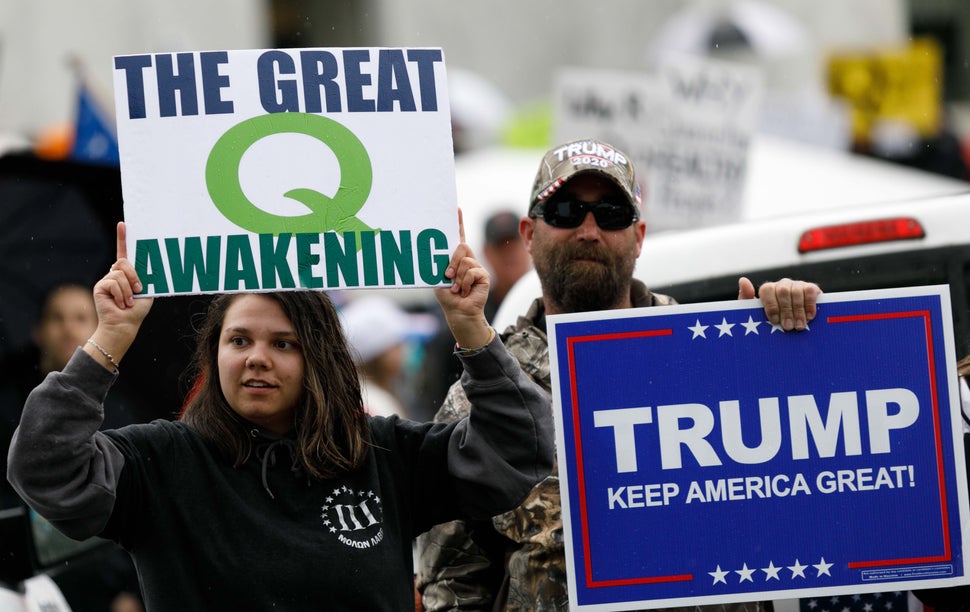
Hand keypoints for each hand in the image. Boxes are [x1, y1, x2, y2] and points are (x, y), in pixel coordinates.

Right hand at [84, 222, 153, 368]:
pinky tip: (120, 303)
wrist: (125, 324)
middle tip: (138, 290)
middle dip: (134, 276)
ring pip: (120, 273)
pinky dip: (122, 294)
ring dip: (129, 289)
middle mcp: (115, 274)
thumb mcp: (146, 290)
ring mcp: (107, 279)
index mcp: (127, 273)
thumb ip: (143, 276)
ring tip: (128, 301)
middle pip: (124, 262)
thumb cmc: (137, 309)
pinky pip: (114, 282)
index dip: (123, 238)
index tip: (124, 224)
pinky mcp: (100, 286)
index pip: (124, 253)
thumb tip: (147, 264)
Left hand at [435, 209, 491, 348]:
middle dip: (451, 262)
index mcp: (456, 258)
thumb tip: (443, 257)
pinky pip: (471, 271)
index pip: (458, 237)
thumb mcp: (439, 277)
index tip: (456, 209)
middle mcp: (468, 260)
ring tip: (457, 288)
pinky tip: (465, 291)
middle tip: (447, 276)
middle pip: (461, 246)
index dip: (458, 223)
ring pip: (465, 260)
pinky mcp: (484, 275)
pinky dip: (464, 283)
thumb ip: (442, 264)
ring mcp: (477, 267)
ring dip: (457, 277)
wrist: (458, 311)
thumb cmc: (447, 296)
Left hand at [738, 276, 821, 331]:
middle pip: (782, 291)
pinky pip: (810, 290)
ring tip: (799, 326)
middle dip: (785, 311)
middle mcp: (782, 285)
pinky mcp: (811, 288)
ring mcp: (797, 285)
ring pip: (796, 292)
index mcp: (768, 290)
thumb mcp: (756, 313)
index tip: (774, 321)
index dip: (770, 305)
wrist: (794, 327)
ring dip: (798, 311)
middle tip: (788, 327)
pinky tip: (810, 317)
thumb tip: (743, 280)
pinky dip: (809, 304)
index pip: (767, 290)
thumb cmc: (772, 321)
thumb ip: (746, 298)